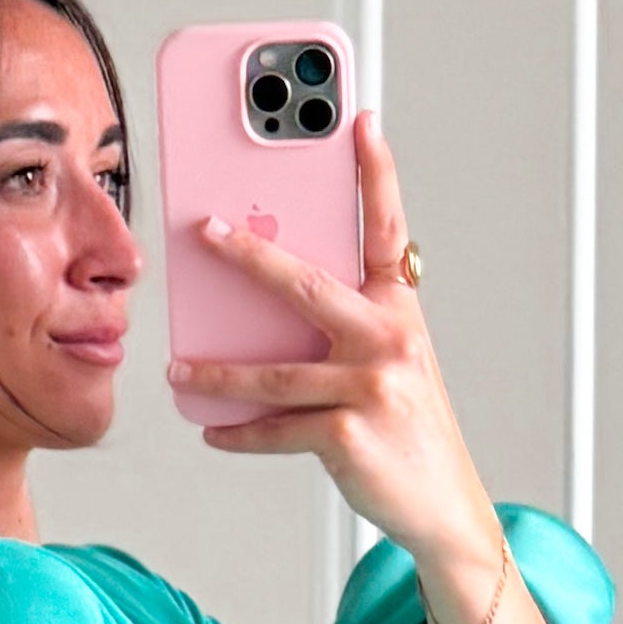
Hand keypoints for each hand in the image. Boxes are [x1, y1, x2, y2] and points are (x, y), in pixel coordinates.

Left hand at [172, 109, 506, 621]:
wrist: (444, 504)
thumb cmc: (406, 426)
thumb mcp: (388, 362)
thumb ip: (343, 326)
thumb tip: (257, 310)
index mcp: (399, 308)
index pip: (385, 228)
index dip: (375, 172)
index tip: (359, 118)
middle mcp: (390, 338)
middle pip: (305, 283)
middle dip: (248, 254)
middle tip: (204, 229)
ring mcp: (371, 386)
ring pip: (273, 372)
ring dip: (217, 372)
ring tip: (178, 368)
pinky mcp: (348, 434)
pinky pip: (276, 428)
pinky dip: (239, 434)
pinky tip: (212, 430)